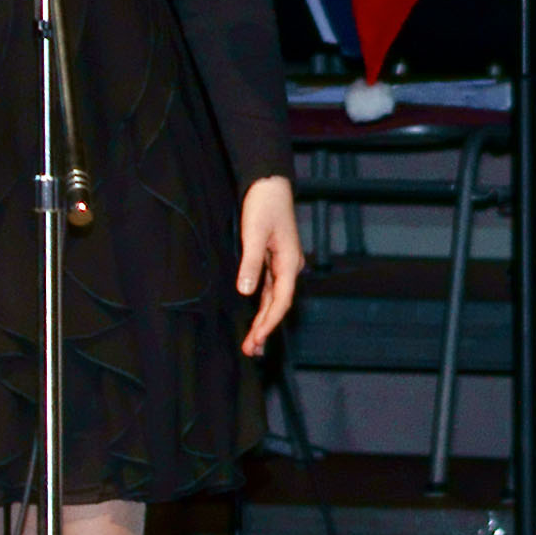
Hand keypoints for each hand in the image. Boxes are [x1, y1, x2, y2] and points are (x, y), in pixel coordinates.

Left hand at [237, 176, 302, 355]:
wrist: (269, 183)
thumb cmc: (263, 205)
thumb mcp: (254, 233)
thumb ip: (251, 263)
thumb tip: (245, 292)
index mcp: (290, 262)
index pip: (280, 301)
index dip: (268, 323)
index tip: (256, 340)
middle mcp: (290, 266)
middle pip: (278, 304)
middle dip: (265, 328)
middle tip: (251, 351)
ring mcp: (283, 263)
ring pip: (274, 298)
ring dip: (264, 320)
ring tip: (253, 342)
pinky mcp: (275, 259)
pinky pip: (270, 289)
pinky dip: (263, 305)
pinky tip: (256, 317)